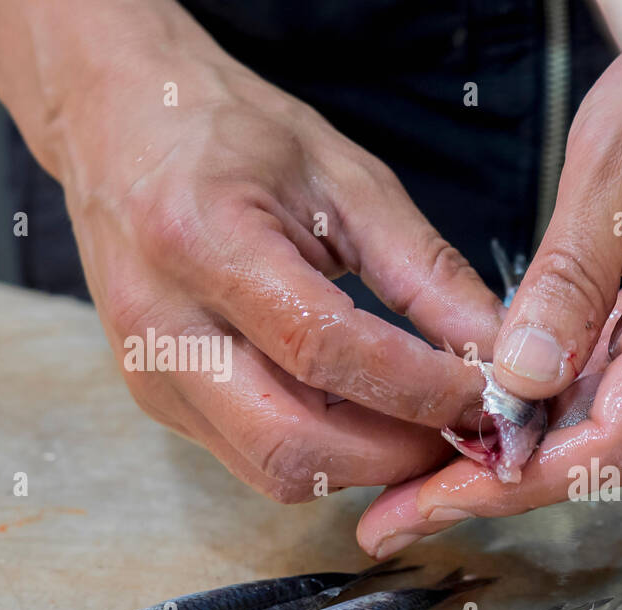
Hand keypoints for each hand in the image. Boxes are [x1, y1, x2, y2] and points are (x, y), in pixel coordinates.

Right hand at [0, 0, 503, 501]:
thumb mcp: (347, 179)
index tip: (491, 393)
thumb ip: (428, 274)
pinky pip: (259, 459)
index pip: (325, 350)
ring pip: (278, 470)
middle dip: (399, 454)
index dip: (422, 388)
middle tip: (468, 430)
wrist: (120, 126)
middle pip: (294, 444)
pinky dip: (333, 454)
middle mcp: (162, 324)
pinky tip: (374, 417)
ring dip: (370, 465)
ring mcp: (152, 375)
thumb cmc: (234, 137)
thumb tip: (501, 354)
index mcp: (203, 240)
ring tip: (429, 425)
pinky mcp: (160, 404)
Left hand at [357, 0, 621, 554]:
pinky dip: (550, 411)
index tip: (431, 506)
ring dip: (517, 456)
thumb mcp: (616, 160)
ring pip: (602, 429)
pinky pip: (616, 389)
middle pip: (595, 455)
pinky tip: (493, 411)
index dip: (512, 487)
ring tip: (425, 471)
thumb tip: (521, 377)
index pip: (605, 444)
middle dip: (493, 488)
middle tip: (399, 509)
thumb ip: (571, 277)